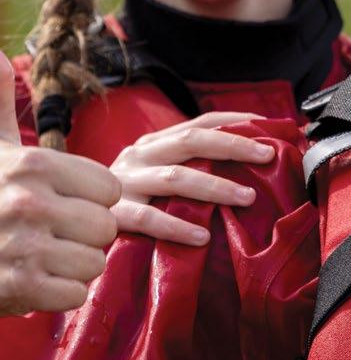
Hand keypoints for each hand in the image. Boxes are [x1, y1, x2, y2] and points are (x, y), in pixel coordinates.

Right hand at [0, 52, 120, 314]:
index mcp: (34, 164)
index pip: (110, 188)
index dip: (92, 200)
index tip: (65, 202)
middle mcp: (31, 202)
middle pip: (107, 226)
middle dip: (86, 235)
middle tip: (56, 234)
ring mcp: (25, 247)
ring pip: (95, 262)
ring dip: (74, 266)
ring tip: (44, 256)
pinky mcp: (18, 289)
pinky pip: (75, 294)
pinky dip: (59, 294)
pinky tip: (34, 281)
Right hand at [110, 112, 274, 245]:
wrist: (72, 224)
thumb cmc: (129, 204)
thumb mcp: (156, 177)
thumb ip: (191, 169)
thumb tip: (248, 169)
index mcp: (154, 144)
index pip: (199, 123)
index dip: (234, 122)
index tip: (269, 127)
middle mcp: (140, 155)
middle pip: (191, 141)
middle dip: (233, 146)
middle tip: (267, 155)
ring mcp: (125, 183)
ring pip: (175, 178)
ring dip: (215, 187)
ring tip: (247, 198)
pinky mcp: (113, 216)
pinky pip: (148, 219)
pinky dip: (176, 226)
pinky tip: (202, 237)